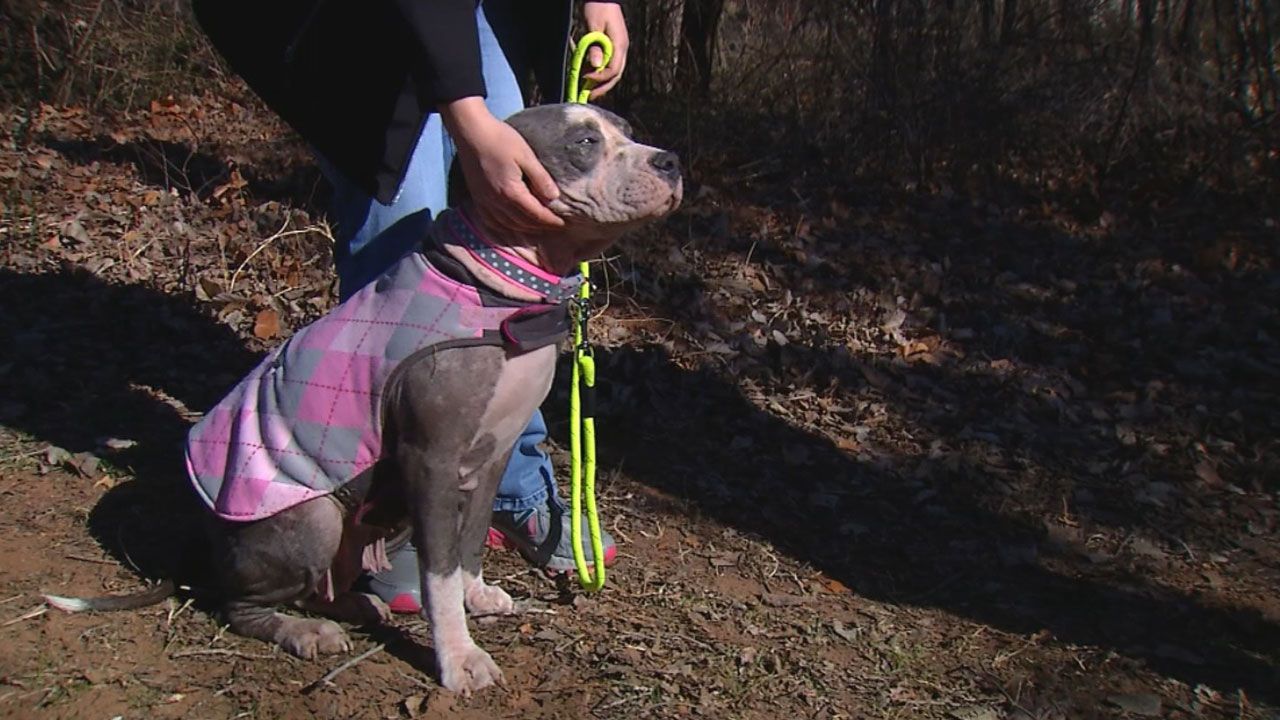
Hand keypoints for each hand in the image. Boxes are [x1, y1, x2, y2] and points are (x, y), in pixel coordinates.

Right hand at [439, 97, 564, 234]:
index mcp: (511, 192)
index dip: (551, 221)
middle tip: (553, 226)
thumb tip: (554, 197)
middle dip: (539, 227)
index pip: (536, 215)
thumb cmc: (500, 139)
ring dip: (523, 230)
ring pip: (507, 225)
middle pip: (522, 223)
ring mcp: (484, 201)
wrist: (470, 131)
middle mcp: (497, 202)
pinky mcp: (476, 197)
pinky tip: (510, 226)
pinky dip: (503, 228)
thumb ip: (540, 178)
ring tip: (536, 229)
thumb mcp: (526, 156)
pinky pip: (490, 221)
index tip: (563, 223)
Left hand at [582, 2, 628, 99]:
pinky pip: (610, 65)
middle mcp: (622, 49)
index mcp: (620, 45)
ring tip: (590, 91)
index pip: (613, 70)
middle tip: (589, 96)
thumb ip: (595, 46)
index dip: (599, 78)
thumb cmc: (598, 8)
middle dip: (602, 87)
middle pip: (615, 75)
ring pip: (614, 72)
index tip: (585, 79)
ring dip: (602, 83)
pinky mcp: (614, 47)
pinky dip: (601, 74)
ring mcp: (620, 48)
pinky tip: (592, 77)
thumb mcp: (594, 27)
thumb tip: (596, 65)